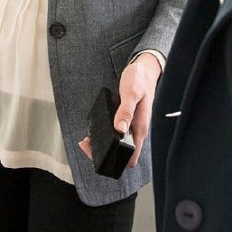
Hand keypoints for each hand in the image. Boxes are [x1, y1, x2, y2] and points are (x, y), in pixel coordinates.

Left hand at [78, 53, 161, 169]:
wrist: (145, 70)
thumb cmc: (140, 79)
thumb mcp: (131, 92)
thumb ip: (126, 111)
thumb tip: (120, 129)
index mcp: (140, 128)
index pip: (131, 157)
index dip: (115, 162)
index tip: (98, 154)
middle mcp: (137, 130)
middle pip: (123, 155)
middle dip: (104, 155)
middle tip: (87, 145)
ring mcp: (133, 126)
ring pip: (119, 145)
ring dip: (103, 146)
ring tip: (87, 140)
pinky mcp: (128, 121)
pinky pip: (117, 134)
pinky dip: (105, 135)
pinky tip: (95, 130)